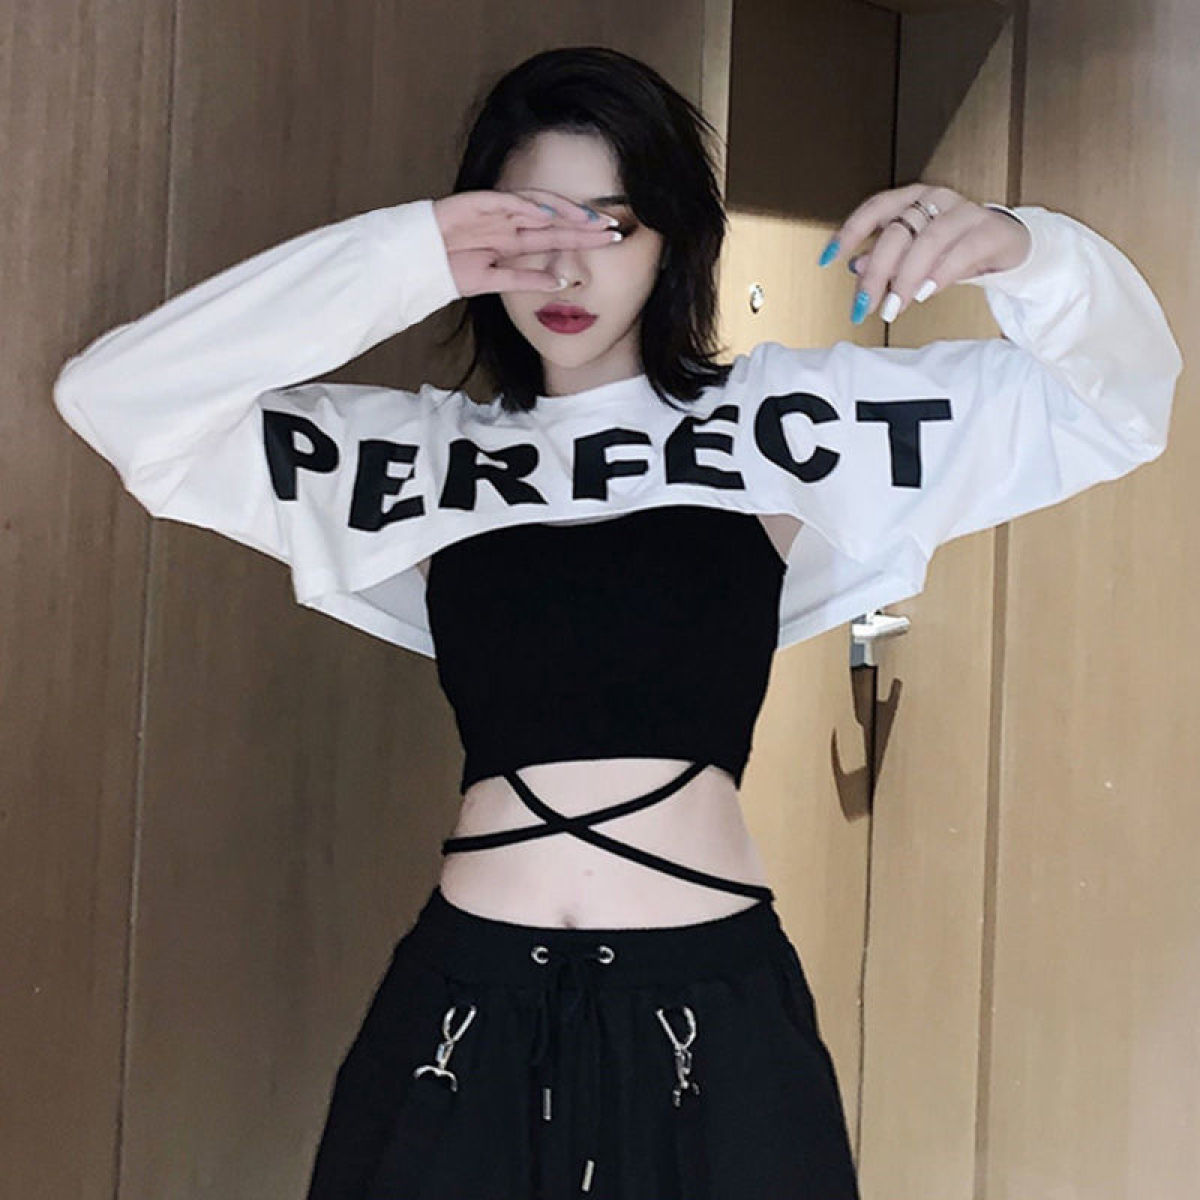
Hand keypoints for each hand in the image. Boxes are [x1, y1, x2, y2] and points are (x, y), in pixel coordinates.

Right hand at [432, 189, 622, 298]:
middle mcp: (509, 223)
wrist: (412, 262)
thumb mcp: (493, 281)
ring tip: (590, 219)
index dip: (585, 237)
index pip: (557, 236)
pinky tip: (548, 214)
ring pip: (537, 207)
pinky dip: (526, 207)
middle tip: (614, 228)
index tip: (614, 241)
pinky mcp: (475, 205)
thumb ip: (524, 279)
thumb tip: (559, 283)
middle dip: (585, 224)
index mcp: (514, 240)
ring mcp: (494, 212)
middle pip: (555, 220)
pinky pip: (505, 203)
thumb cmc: (447, 270)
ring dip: (564, 212)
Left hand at [818, 183, 1032, 323]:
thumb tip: (854, 266)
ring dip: (906, 279)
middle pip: (896, 233)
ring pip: (927, 241)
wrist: (1006, 246)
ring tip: (895, 305)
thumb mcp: (914, 256)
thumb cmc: (955, 248)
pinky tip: (926, 293)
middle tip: (866, 305)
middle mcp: (936, 199)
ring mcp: (964, 211)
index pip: (874, 210)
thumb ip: (885, 259)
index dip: (848, 233)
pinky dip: (940, 274)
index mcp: (912, 199)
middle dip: (876, 273)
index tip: (827, 259)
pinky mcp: (989, 230)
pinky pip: (961, 250)